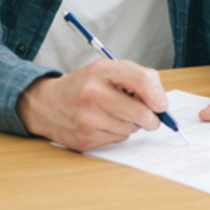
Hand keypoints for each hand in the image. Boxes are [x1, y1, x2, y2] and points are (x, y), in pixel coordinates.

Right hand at [16, 59, 168, 150]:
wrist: (47, 103)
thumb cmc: (84, 84)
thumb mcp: (107, 69)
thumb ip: (137, 78)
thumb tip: (160, 101)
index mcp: (102, 70)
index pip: (142, 81)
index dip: (158, 95)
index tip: (162, 104)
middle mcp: (94, 94)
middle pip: (141, 112)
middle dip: (151, 118)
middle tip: (150, 116)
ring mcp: (88, 119)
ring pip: (131, 129)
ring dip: (132, 125)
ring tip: (116, 114)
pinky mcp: (85, 139)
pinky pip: (118, 140)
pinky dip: (118, 133)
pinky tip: (104, 124)